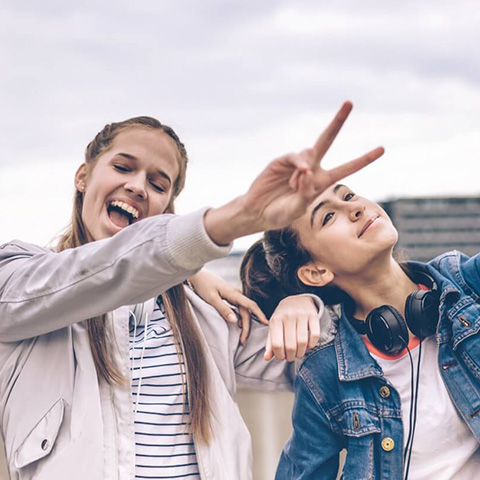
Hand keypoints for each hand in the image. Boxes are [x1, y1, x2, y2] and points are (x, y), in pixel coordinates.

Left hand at [189, 268, 267, 344]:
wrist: (197, 274)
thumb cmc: (203, 285)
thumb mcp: (212, 299)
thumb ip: (223, 309)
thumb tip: (235, 320)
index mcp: (234, 294)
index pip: (251, 305)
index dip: (259, 315)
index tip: (266, 324)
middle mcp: (236, 294)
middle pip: (246, 312)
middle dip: (247, 327)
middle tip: (243, 341)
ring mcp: (233, 295)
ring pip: (243, 311)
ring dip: (244, 323)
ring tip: (242, 336)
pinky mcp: (229, 296)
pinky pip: (239, 308)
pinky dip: (240, 318)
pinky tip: (238, 325)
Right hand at [204, 101, 384, 243]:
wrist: (258, 211)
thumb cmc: (280, 214)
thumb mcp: (297, 209)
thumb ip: (305, 192)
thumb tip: (308, 170)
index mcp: (322, 181)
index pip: (347, 168)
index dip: (364, 159)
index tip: (382, 149)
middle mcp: (312, 168)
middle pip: (327, 140)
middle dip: (337, 122)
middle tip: (349, 102)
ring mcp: (297, 163)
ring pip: (309, 153)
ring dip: (304, 171)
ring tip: (293, 186)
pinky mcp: (282, 161)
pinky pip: (295, 157)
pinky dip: (298, 164)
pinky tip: (297, 174)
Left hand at [265, 295, 319, 361]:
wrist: (296, 300)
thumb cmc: (283, 317)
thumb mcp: (274, 327)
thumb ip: (270, 343)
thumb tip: (266, 358)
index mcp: (276, 320)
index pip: (277, 344)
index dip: (279, 355)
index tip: (282, 357)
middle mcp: (288, 316)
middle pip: (290, 346)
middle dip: (291, 357)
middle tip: (291, 357)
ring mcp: (301, 315)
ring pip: (303, 342)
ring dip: (301, 353)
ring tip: (299, 353)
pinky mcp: (313, 315)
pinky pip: (315, 335)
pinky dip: (312, 344)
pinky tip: (308, 346)